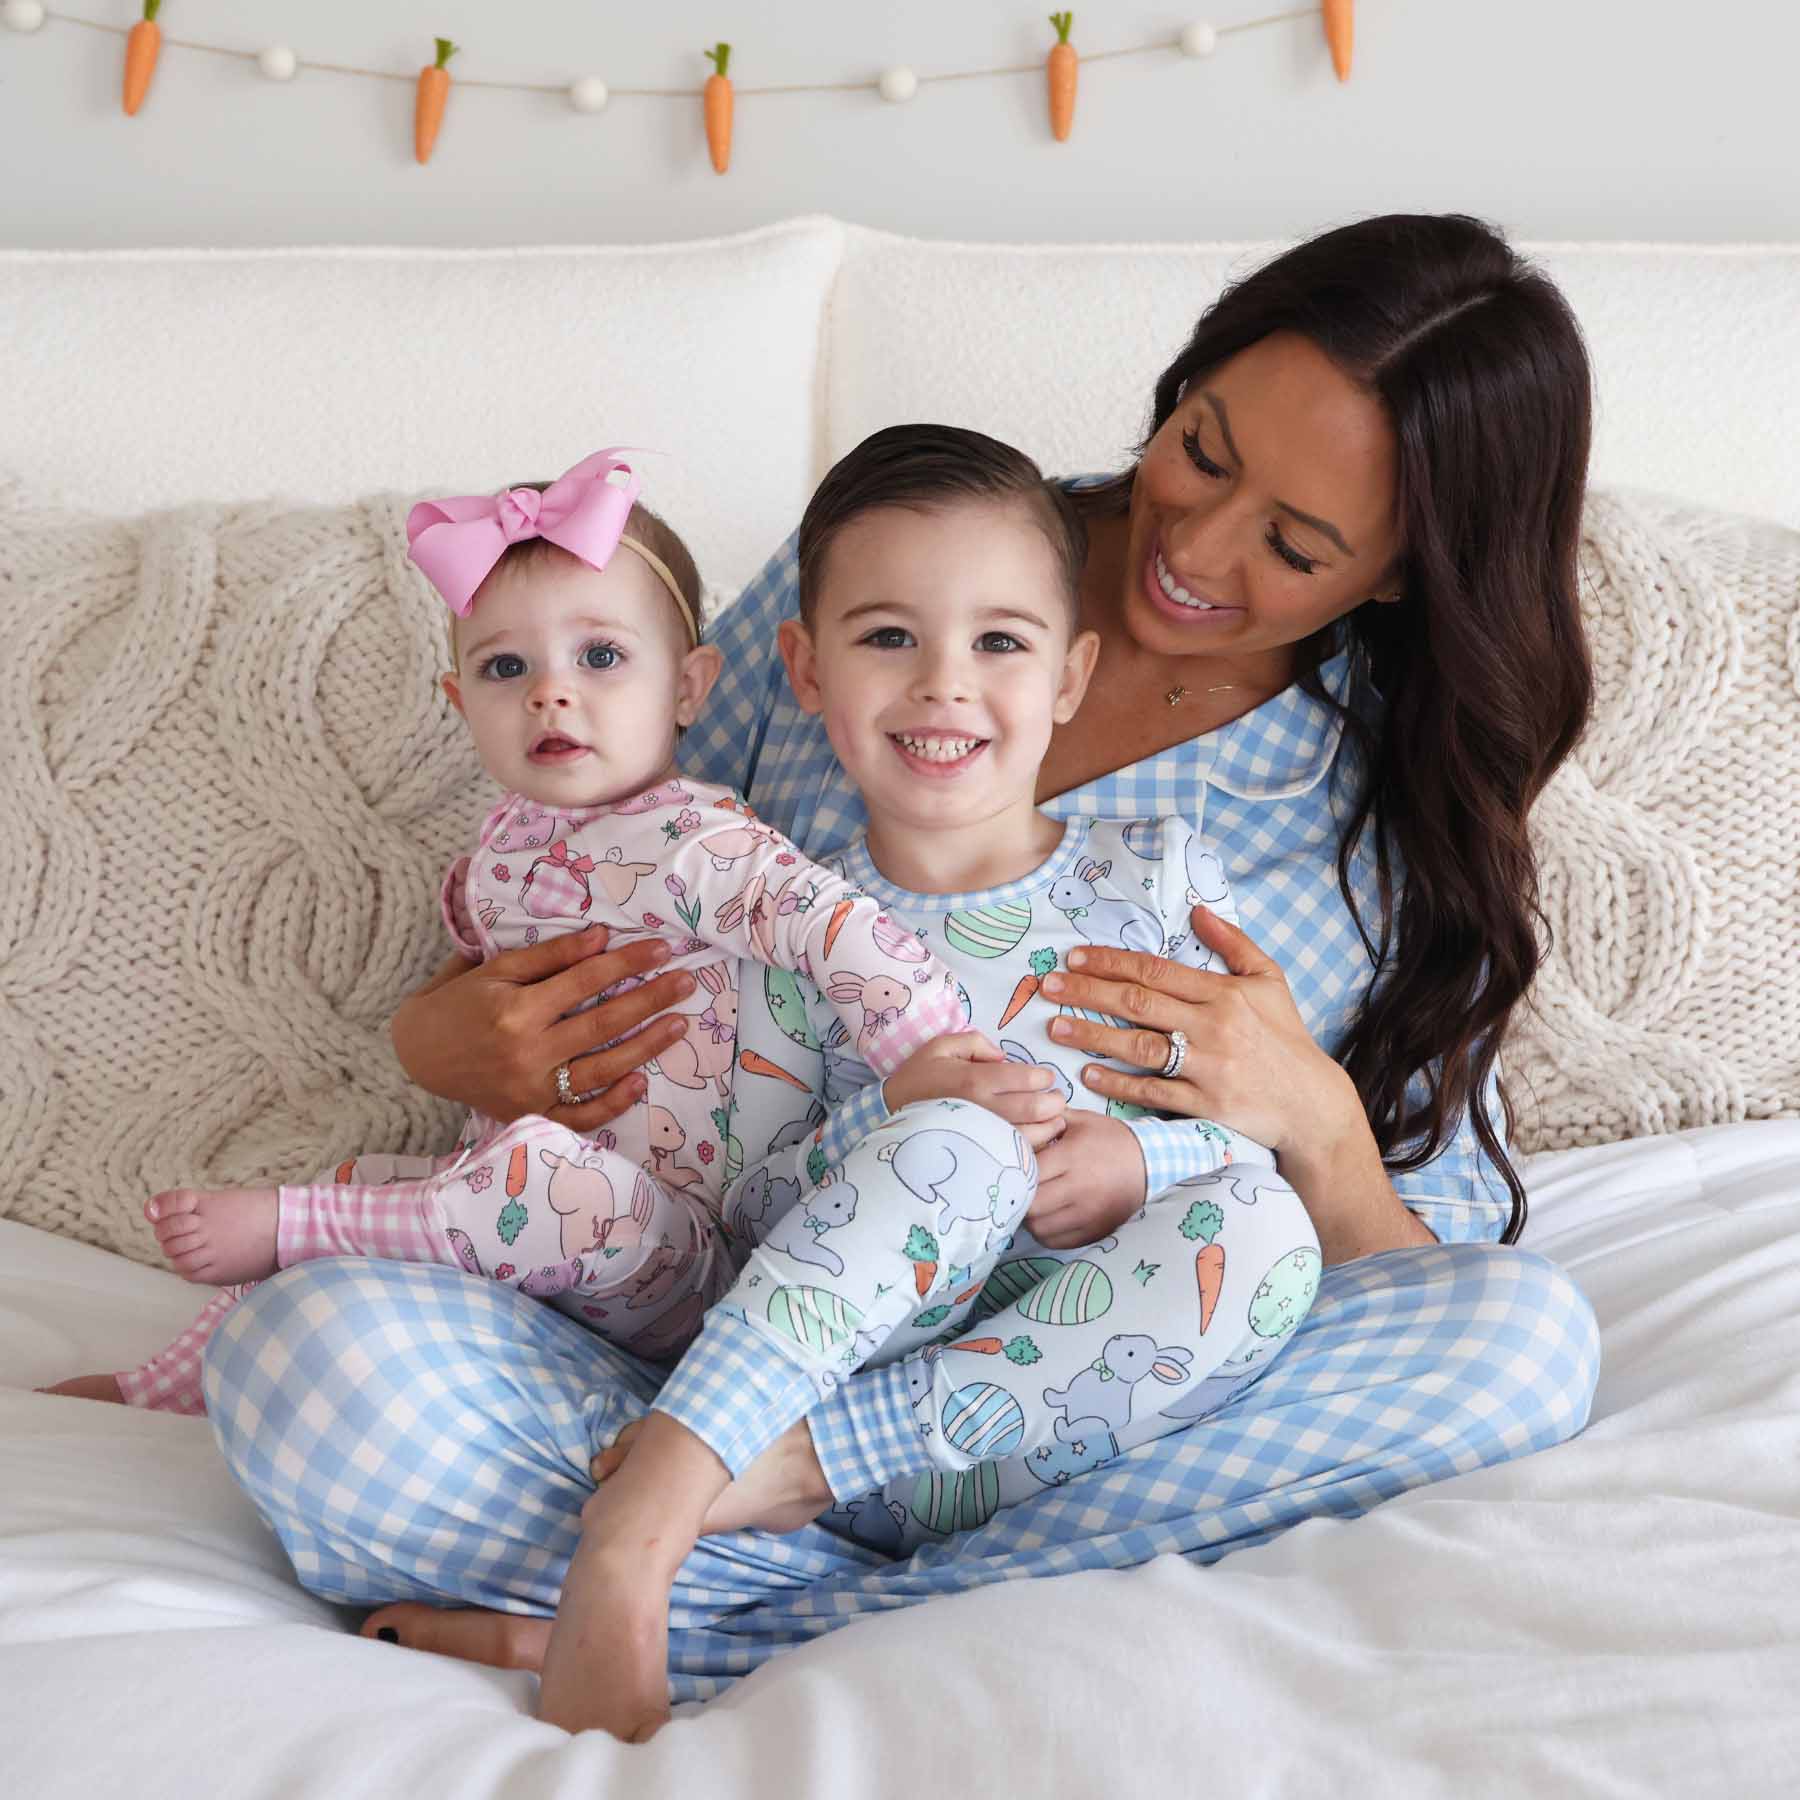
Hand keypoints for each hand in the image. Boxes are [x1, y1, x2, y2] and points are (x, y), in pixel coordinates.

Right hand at [390, 926, 697, 1133]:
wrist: (418, 1054)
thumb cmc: (459, 1002)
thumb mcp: (495, 969)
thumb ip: (550, 956)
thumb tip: (602, 936)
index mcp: (516, 1010)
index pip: (585, 981)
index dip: (627, 963)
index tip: (662, 949)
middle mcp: (526, 1053)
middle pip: (603, 1024)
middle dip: (650, 1000)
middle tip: (687, 982)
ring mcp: (531, 1090)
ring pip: (602, 1069)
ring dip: (646, 1047)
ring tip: (680, 1024)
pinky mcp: (531, 1115)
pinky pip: (580, 1116)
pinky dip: (612, 1103)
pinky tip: (641, 1082)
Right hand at [882, 1031, 1067, 1148]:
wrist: (888, 1118)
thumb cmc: (917, 1080)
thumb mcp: (940, 1046)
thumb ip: (975, 1043)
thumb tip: (1003, 1057)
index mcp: (976, 1080)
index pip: (1027, 1078)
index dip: (1044, 1077)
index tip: (1045, 1078)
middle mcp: (984, 1110)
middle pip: (1037, 1109)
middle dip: (1055, 1103)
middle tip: (1057, 1100)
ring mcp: (984, 1139)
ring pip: (1033, 1137)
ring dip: (1050, 1128)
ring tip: (1052, 1122)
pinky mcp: (981, 1159)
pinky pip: (1016, 1159)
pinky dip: (1033, 1151)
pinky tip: (1034, 1143)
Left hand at [1027, 1111, 1146, 1248]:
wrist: (1150, 1163)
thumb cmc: (1110, 1139)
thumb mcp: (1081, 1120)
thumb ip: (1046, 1120)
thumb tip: (1013, 1120)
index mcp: (1073, 1157)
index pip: (1028, 1173)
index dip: (1015, 1171)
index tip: (1015, 1167)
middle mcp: (1080, 1188)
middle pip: (1031, 1206)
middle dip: (1020, 1197)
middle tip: (1020, 1188)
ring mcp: (1088, 1214)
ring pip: (1040, 1228)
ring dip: (1031, 1217)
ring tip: (1034, 1203)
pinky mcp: (1094, 1232)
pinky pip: (1056, 1241)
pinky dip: (1046, 1232)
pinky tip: (1049, 1216)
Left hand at [1041, 905, 1361, 1156]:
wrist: (1310, 1104)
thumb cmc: (1285, 1037)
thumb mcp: (1269, 980)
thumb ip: (1233, 943)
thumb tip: (1196, 910)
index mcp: (1224, 994)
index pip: (1156, 971)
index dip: (1111, 962)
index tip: (1075, 957)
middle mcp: (1212, 1028)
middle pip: (1138, 1003)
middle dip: (1088, 992)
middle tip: (1047, 986)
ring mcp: (1207, 1069)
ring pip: (1139, 1047)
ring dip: (1093, 1036)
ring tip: (1056, 1028)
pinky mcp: (1204, 1106)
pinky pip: (1153, 1092)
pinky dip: (1119, 1084)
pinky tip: (1088, 1074)